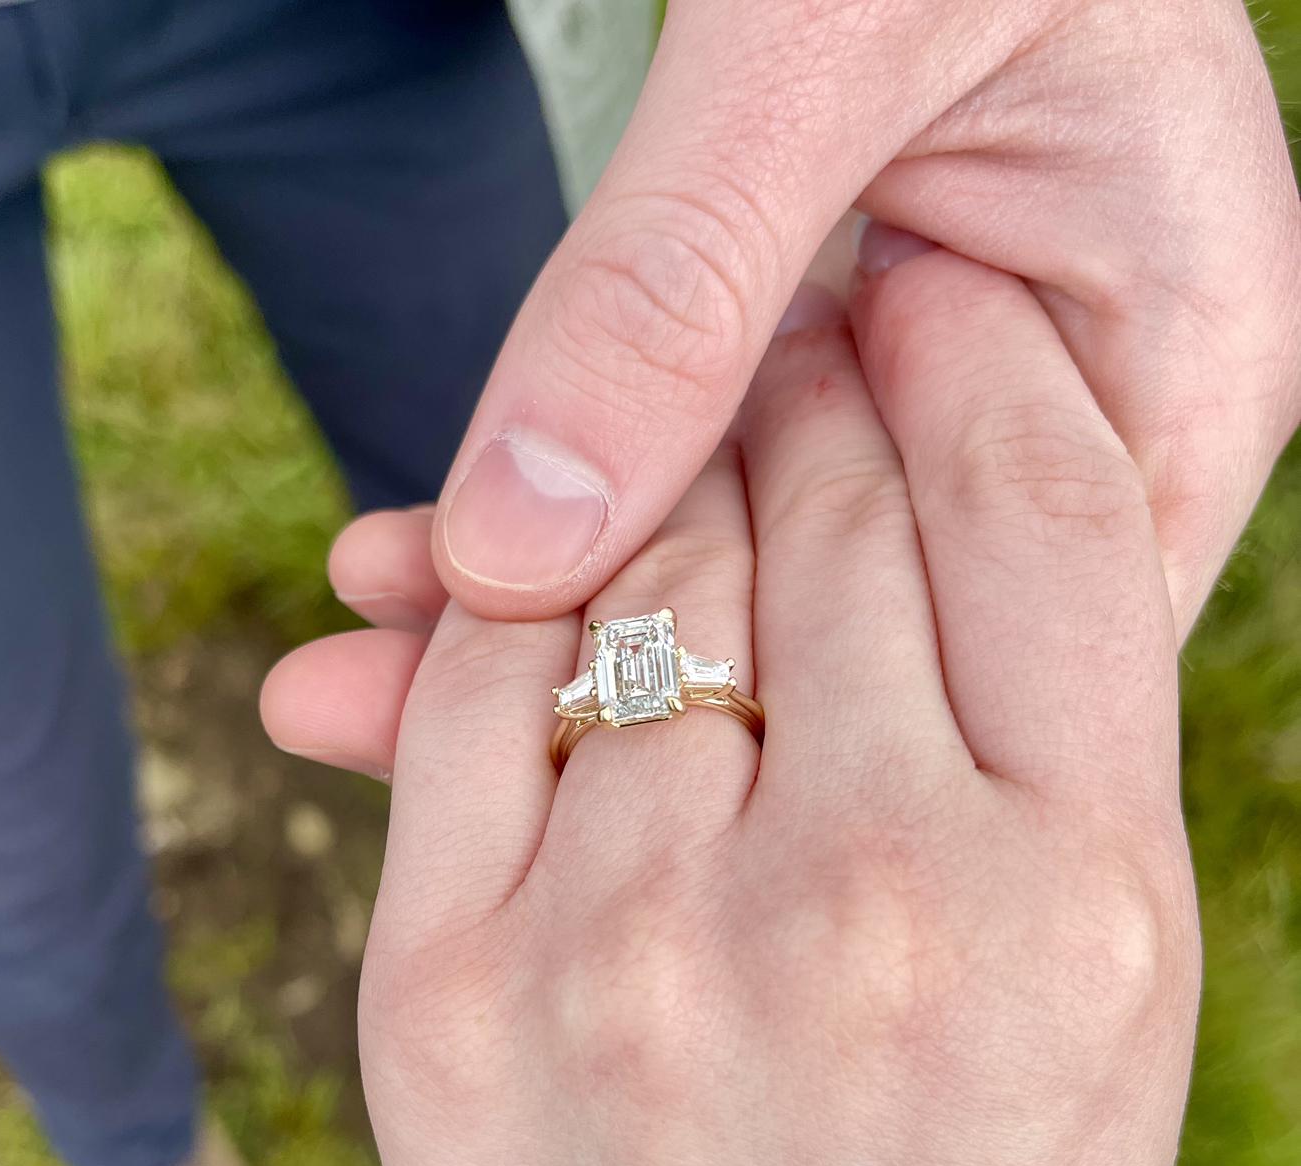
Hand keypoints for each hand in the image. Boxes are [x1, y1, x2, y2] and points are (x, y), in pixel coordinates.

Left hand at [264, 249, 1199, 1165]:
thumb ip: (1045, 743)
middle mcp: (866, 901)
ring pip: (633, 566)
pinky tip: (548, 590)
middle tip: (796, 343)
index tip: (930, 300)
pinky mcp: (449, 983)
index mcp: (1081, 895)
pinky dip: (506, 604)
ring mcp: (636, 943)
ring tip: (684, 461)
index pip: (1035, 498)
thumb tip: (944, 477)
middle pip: (823, 502)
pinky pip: (467, 682)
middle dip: (811, 387)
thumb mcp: (1102, 1002)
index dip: (973, 354)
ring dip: (659, 483)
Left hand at [425, 0, 1298, 641]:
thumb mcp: (830, 32)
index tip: (573, 750)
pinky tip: (402, 562)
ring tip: (341, 668)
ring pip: (738, 569)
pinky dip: (551, 512)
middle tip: (370, 716)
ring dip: (544, 611)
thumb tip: (513, 545)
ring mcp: (929, 387)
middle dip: (612, 682)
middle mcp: (1048, 408)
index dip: (783, 719)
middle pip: (834, 632)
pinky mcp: (821, 351)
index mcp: (1167, 363)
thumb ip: (683, 281)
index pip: (997, 638)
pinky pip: (688, 471)